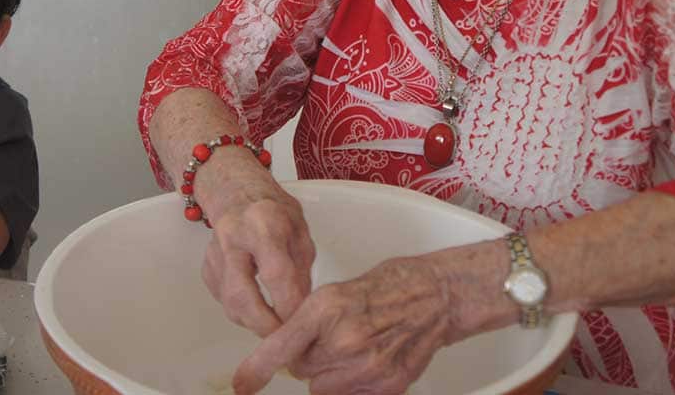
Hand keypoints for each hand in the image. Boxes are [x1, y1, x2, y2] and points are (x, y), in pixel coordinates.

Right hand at [202, 173, 315, 337]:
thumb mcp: (300, 230)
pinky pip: (224, 300)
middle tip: (284, 337)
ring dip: (255, 321)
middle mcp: (232, 237)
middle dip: (265, 326)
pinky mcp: (206, 268)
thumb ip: (302, 268)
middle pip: (242, 295)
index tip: (302, 322)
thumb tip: (299, 309)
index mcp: (263, 222)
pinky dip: (243, 310)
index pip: (276, 272)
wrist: (234, 191)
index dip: (289, 304)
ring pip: (231, 303)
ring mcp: (214, 253)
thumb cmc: (273, 210)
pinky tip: (258, 302)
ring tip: (275, 320)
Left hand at [233, 257, 454, 394]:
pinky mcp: (387, 386)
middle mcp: (345, 340)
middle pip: (301, 370)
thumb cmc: (384, 289)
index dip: (258, 368)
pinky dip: (352, 384)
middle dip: (308, 358)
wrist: (432, 297)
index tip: (242, 385)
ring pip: (321, 388)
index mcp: (327, 310)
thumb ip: (304, 324)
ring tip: (351, 348)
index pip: (282, 346)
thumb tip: (283, 353)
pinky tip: (367, 360)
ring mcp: (367, 367)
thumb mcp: (333, 293)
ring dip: (328, 374)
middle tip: (331, 338)